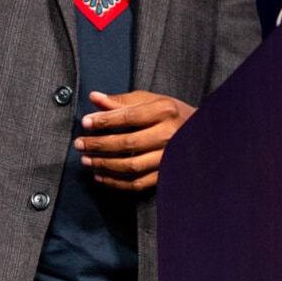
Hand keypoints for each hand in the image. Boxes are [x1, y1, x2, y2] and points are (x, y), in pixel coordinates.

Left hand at [75, 89, 194, 191]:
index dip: (105, 120)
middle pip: (128, 144)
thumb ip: (121, 101)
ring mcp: (168, 157)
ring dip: (105, 165)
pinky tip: (101, 176)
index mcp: (164, 111)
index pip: (129, 117)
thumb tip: (94, 97)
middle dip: (99, 145)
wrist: (202, 133)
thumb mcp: (150, 100)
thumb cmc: (171, 114)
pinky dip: (116, 182)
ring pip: (131, 166)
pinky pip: (137, 183)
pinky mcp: (166, 174)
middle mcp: (168, 134)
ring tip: (87, 160)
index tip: (85, 122)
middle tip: (79, 144)